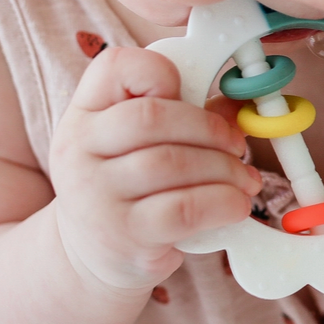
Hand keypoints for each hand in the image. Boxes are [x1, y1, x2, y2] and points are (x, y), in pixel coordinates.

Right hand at [50, 46, 260, 291]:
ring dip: (225, 169)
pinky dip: (222, 203)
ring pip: (174, 163)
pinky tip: (235, 205)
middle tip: (237, 146)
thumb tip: (238, 107)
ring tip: (244, 180)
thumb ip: (182, 115)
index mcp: (84, 114)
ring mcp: (96, 194)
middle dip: (210, 129)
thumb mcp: (135, 145)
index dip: (161, 71)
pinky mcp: (124, 235)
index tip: (190, 93)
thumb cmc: (126, 189)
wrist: (90, 257)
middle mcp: (79, 149)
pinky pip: (184, 209)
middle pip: (153, 117)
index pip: (114, 66)